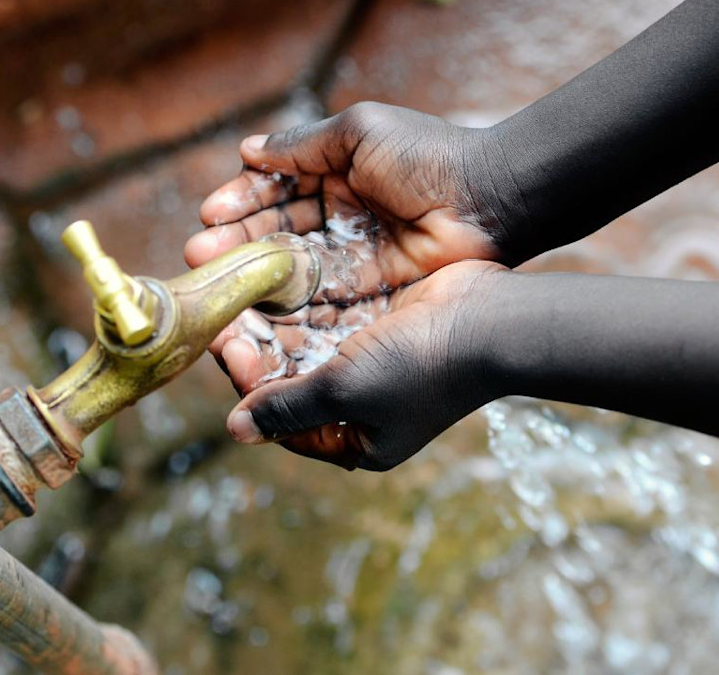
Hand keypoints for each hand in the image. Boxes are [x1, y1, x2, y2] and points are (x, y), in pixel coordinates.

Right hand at [184, 102, 507, 301]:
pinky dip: (287, 304)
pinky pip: (320, 297)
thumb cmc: (429, 156)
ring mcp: (351, 254)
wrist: (490, 200)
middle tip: (199, 255)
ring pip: (290, 267)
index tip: (211, 213)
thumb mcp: (360, 133)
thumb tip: (245, 150)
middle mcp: (338, 214)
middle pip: (275, 231)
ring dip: (251, 274)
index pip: (275, 188)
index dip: (241, 201)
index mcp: (334, 172)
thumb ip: (302, 146)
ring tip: (215, 281)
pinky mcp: (368, 289)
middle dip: (236, 242)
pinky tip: (255, 309)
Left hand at [210, 261, 508, 470]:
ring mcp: (374, 363)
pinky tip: (281, 279)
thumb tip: (236, 430)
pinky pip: (333, 316)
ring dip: (279, 321)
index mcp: (357, 439)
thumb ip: (289, 407)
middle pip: (293, 379)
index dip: (251, 386)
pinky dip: (307, 302)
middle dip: (260, 348)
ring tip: (247, 291)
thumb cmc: (421, 366)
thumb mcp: (345, 391)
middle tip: (228, 313)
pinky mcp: (383, 324)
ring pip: (309, 343)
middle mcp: (363, 405)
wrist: (492, 319)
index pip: (285, 420)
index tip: (227, 345)